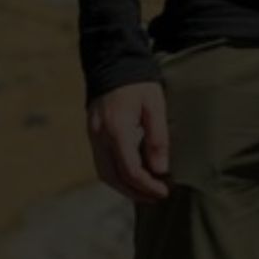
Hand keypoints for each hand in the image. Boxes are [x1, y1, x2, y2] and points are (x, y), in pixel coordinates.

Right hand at [87, 80, 170, 202]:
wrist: (114, 61)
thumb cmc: (139, 82)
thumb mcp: (155, 104)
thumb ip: (157, 137)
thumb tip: (161, 170)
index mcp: (117, 128)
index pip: (130, 170)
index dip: (148, 185)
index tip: (165, 190)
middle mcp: (100, 135)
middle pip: (113, 177)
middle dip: (135, 192)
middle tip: (157, 197)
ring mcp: (93, 135)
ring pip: (104, 173)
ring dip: (124, 187)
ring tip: (146, 191)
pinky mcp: (92, 133)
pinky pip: (101, 162)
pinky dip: (116, 174)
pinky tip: (132, 175)